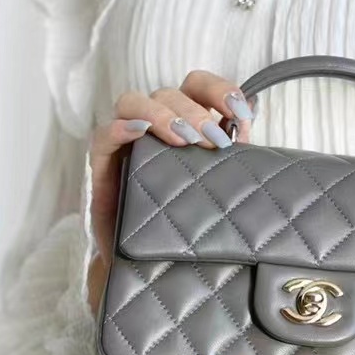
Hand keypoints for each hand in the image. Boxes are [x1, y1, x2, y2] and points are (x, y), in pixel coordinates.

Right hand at [86, 70, 254, 310]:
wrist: (150, 267)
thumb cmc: (186, 221)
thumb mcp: (217, 185)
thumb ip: (232, 154)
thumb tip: (252, 115)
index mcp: (184, 123)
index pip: (197, 87)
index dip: (218, 89)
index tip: (240, 111)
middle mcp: (154, 126)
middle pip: (168, 92)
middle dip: (195, 112)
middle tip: (213, 140)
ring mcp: (125, 143)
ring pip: (133, 103)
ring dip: (162, 115)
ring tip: (184, 141)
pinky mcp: (102, 166)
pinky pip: (102, 135)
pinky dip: (120, 128)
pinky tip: (139, 133)